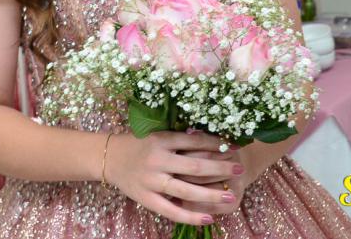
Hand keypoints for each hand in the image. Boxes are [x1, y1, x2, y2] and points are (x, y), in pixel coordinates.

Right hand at [104, 130, 244, 225]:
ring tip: (231, 197)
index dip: (216, 144)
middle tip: (239, 169)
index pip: (194, 142)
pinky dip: (191, 216)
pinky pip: (172, 211)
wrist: (110, 158)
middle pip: (195, 167)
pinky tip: (209, 217)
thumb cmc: (138, 144)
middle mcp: (157, 159)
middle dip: (220, 169)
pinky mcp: (146, 199)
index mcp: (161, 140)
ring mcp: (152, 181)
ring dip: (211, 195)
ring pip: (186, 191)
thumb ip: (179, 138)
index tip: (234, 145)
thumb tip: (209, 139)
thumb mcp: (157, 134)